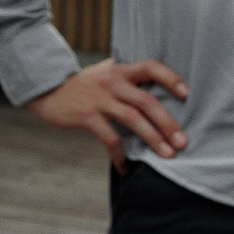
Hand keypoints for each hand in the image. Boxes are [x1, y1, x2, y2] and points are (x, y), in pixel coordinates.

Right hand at [24, 59, 188, 170]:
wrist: (46, 90)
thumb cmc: (81, 85)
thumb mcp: (103, 73)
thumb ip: (125, 77)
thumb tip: (155, 86)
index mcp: (119, 70)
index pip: (151, 67)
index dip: (171, 78)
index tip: (187, 94)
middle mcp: (112, 82)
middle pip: (147, 101)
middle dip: (168, 123)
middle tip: (183, 142)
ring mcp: (99, 99)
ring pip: (133, 119)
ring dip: (153, 138)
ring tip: (167, 154)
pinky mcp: (87, 116)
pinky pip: (110, 138)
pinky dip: (119, 155)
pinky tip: (125, 167)